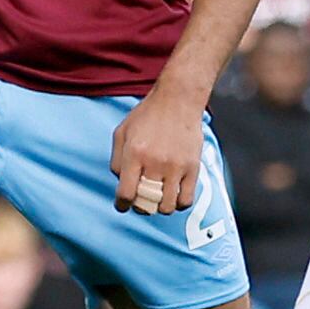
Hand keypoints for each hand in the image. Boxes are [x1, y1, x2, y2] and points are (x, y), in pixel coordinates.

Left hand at [111, 87, 208, 217]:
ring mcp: (176, 167)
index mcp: (134, 154)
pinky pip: (186, 200)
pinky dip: (178, 204)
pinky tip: (173, 196)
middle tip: (141, 201)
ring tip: (158, 198)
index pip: (126, 193)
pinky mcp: (193, 168)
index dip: (121, 205)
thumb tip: (121, 183)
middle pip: (146, 203)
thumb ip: (116, 160)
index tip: (122, 205)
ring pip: (167, 206)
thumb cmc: (147, 116)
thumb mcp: (121, 132)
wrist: (177, 101)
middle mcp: (155, 163)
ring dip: (159, 207)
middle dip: (140, 207)